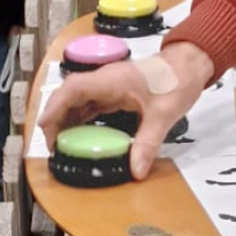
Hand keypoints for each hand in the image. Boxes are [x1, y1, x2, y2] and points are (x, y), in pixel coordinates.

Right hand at [40, 41, 214, 181]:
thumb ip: (148, 142)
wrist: (190, 64)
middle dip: (55, 117)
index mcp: (112, 80)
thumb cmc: (178, 79)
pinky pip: (91, 104)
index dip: (54, 107)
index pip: (72, 89)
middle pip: (69, 95)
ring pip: (78, 100)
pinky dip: (81, 119)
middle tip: (52, 144)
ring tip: (61, 143)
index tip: (45, 128)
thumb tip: (136, 170)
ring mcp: (110, 85)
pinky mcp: (116, 92)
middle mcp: (106, 80)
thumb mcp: (164, 114)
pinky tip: (80, 135)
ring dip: (66, 119)